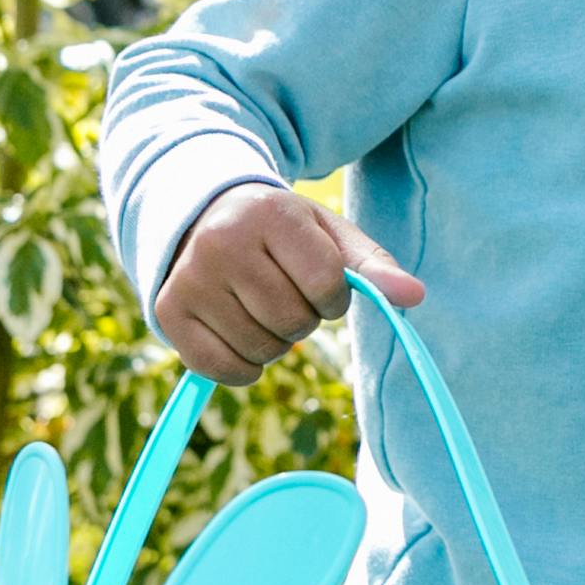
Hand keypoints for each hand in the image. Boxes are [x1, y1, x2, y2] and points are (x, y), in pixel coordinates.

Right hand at [150, 184, 422, 385]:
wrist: (203, 216)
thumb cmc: (280, 233)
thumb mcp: (327, 235)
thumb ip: (372, 265)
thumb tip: (414, 297)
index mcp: (270, 213)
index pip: (326, 283)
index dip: (333, 296)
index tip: (319, 284)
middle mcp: (221, 243)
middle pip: (294, 322)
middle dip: (303, 319)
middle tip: (285, 293)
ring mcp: (190, 279)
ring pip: (262, 350)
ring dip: (276, 342)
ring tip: (261, 307)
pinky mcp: (169, 313)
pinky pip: (225, 370)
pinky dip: (245, 367)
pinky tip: (240, 332)